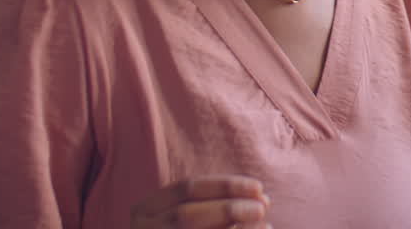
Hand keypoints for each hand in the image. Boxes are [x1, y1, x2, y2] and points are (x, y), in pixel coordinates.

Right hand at [131, 175, 270, 228]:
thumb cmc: (187, 228)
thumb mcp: (193, 217)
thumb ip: (220, 209)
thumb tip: (262, 200)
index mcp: (145, 209)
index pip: (186, 188)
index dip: (225, 185)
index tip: (259, 187)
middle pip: (185, 215)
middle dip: (227, 209)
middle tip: (263, 206)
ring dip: (231, 228)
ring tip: (264, 224)